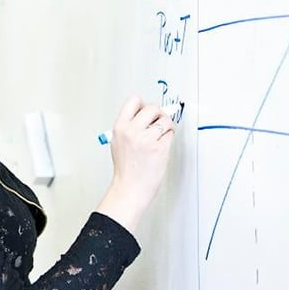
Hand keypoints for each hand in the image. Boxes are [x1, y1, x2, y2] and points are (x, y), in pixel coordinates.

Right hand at [96, 96, 174, 233]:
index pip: (134, 101)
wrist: (130, 187)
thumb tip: (146, 114)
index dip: (143, 104)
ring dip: (166, 126)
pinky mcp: (160, 148)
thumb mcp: (118, 142)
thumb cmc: (126, 168)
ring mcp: (147, 140)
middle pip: (153, 108)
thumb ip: (129, 126)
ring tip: (161, 135)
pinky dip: (169, 138)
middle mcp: (132, 131)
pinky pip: (170, 134)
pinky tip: (162, 145)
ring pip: (165, 120)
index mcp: (120, 128)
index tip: (147, 111)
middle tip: (158, 122)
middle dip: (158, 114)